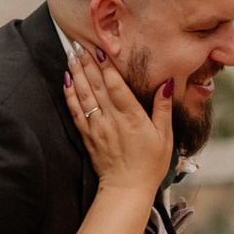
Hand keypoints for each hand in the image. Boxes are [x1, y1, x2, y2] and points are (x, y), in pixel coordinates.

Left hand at [63, 39, 174, 200]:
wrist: (127, 189)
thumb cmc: (150, 164)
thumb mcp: (165, 136)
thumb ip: (163, 108)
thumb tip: (166, 84)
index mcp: (132, 118)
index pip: (116, 86)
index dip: (107, 67)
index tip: (100, 49)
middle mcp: (112, 120)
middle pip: (96, 86)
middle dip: (87, 63)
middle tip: (78, 44)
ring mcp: (97, 128)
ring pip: (84, 95)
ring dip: (77, 74)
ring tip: (71, 55)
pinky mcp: (88, 136)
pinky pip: (76, 112)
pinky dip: (70, 95)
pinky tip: (67, 81)